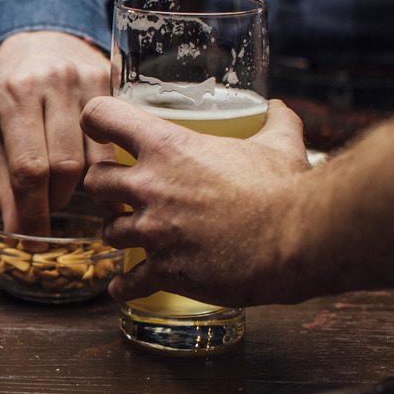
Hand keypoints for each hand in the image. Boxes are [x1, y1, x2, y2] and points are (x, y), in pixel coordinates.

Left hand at [0, 31, 113, 239]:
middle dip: (56, 201)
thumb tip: (18, 232)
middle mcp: (54, 83)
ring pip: (97, 157)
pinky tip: (101, 176)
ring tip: (71, 192)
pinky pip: (118, 138)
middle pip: (65, 166)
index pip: (29, 168)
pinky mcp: (114, 82)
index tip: (34, 240)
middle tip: (49, 209)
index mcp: (15, 95)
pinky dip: (108, 166)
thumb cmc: (10, 87)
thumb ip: (5, 180)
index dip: (33, 212)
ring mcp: (89, 79)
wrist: (37, 35)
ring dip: (84, 188)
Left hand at [80, 98, 310, 305]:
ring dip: (117, 232)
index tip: (99, 130)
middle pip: (94, 182)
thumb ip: (274, 122)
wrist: (298, 240)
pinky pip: (128, 282)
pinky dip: (125, 285)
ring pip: (106, 231)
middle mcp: (149, 187)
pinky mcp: (164, 270)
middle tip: (120, 193)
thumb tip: (279, 108)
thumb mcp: (278, 144)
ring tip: (133, 235)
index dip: (95, 121)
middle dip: (105, 188)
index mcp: (167, 147)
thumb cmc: (285, 189)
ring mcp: (153, 232)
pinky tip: (126, 286)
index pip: (102, 117)